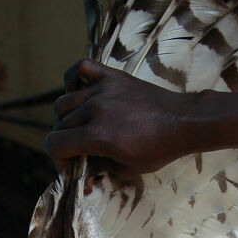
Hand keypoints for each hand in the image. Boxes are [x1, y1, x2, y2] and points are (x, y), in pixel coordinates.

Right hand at [45, 59, 196, 178]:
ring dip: (66, 119)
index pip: (55, 144)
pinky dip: (72, 80)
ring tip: (80, 127)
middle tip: (81, 152)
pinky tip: (79, 93)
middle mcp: (95, 109)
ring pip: (64, 102)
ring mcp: (102, 89)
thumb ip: (99, 167)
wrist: (182, 121)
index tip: (72, 167)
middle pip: (60, 125)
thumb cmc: (158, 149)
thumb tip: (84, 167)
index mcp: (97, 135)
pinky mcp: (111, 76)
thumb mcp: (127, 170)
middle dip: (65, 144)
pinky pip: (80, 68)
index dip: (58, 160)